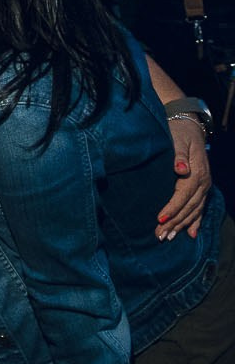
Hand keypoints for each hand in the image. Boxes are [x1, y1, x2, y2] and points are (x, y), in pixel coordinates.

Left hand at [157, 115, 210, 240]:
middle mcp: (203, 182)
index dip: (172, 208)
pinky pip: (200, 208)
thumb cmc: (179, 132)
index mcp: (197, 172)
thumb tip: (181, 169)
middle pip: (188, 207)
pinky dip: (195, 222)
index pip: (183, 195)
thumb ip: (179, 155)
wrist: (189, 126)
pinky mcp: (201, 188)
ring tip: (168, 237)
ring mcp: (204, 186)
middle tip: (159, 235)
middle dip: (174, 222)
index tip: (159, 219)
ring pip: (194, 210)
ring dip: (181, 225)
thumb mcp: (177, 140)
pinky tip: (191, 234)